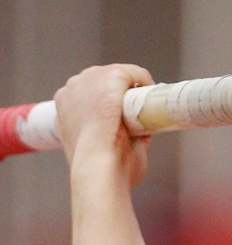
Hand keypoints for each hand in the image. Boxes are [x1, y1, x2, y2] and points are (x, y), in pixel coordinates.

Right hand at [54, 64, 153, 185]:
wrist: (97, 169)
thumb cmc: (98, 170)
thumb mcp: (99, 150)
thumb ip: (115, 138)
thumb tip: (141, 134)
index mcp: (65, 104)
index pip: (88, 95)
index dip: (105, 105)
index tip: (119, 118)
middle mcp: (74, 87)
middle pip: (102, 81)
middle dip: (119, 94)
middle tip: (137, 113)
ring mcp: (91, 79)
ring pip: (118, 75)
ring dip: (132, 88)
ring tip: (146, 106)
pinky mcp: (111, 77)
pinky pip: (134, 73)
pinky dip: (145, 82)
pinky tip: (153, 95)